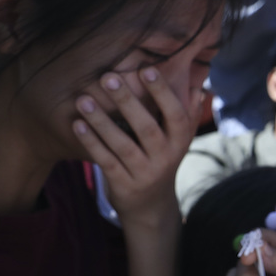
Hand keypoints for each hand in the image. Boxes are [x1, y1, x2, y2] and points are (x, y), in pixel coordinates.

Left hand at [73, 68, 198, 219]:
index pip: (176, 115)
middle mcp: (165, 157)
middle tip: (108, 77)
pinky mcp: (124, 185)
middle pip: (147, 128)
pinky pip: (106, 161)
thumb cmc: (162, 160)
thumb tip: (199, 86)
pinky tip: (77, 124)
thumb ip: (188, 114)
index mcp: (180, 141)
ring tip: (83, 99)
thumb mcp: (179, 141)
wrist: (151, 205)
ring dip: (101, 121)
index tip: (146, 70)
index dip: (163, 93)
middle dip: (127, 102)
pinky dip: (91, 142)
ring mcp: (144, 173)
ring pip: (122, 145)